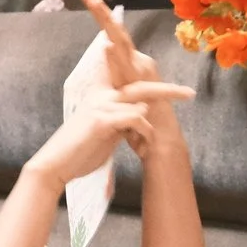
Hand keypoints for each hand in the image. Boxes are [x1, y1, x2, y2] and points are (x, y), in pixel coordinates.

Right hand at [26, 83, 169, 188]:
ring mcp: (101, 105)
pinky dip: (143, 131)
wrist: (56, 166)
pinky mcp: (101, 120)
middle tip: (190, 94)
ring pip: (140, 99)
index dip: (152, 81)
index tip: (175, 88)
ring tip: (149, 144)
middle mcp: (101, 94)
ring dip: (151, 124)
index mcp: (102, 95)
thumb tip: (141, 116)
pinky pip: (134, 118)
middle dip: (169, 89)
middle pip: (142, 84)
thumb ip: (122, 122)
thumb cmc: (80, 153)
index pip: (131, 80)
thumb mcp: (106, 134)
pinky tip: (141, 147)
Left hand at [77, 0, 186, 160]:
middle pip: (116, 33)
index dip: (100, 16)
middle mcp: (138, 62)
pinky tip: (107, 46)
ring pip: (121, 45)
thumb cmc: (139, 122)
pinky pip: (127, 69)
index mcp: (130, 64)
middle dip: (101, 12)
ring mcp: (142, 71)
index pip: (111, 37)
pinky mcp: (144, 85)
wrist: (160, 143)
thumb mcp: (120, 95)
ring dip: (108, 26)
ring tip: (94, 4)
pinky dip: (117, 59)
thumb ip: (114, 74)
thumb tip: (105, 54)